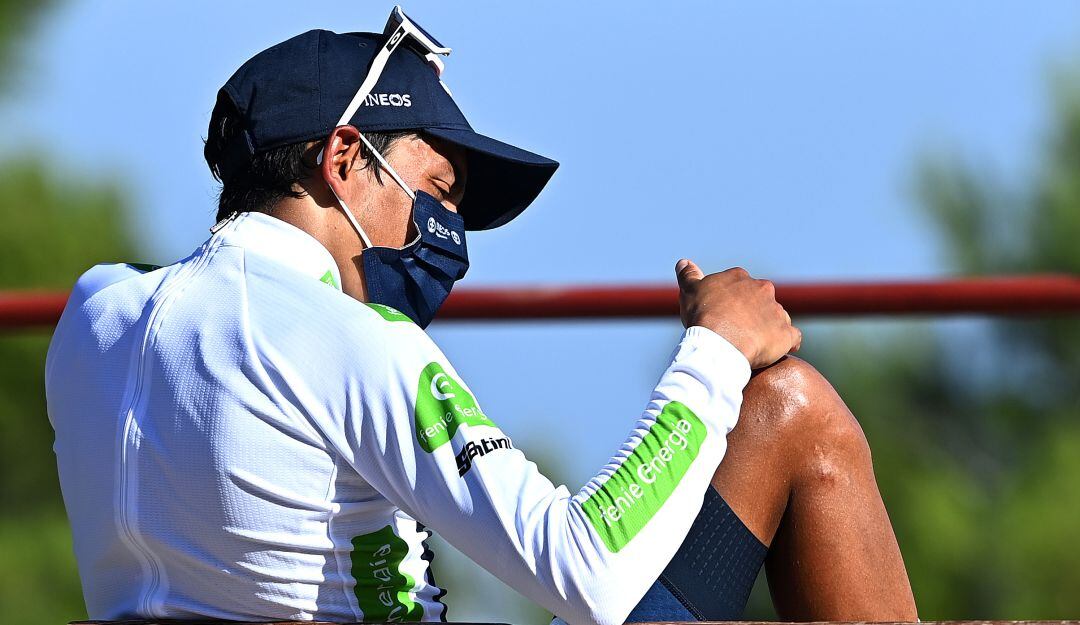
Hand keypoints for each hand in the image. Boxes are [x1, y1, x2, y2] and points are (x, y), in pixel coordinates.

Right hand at [675, 259, 801, 368]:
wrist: (719, 344)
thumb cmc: (702, 316)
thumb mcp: (689, 292)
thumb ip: (688, 276)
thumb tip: (683, 262)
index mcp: (740, 277)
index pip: (740, 285)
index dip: (732, 300)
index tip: (724, 313)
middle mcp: (763, 289)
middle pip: (761, 299)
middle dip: (753, 312)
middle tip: (738, 330)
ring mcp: (777, 311)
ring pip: (777, 317)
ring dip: (769, 327)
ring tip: (753, 344)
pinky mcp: (786, 334)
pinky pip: (792, 337)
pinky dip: (787, 342)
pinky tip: (776, 350)